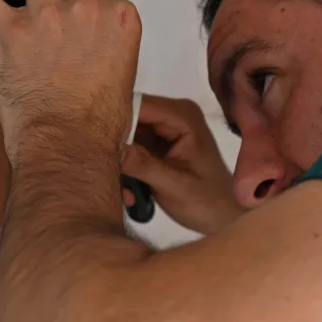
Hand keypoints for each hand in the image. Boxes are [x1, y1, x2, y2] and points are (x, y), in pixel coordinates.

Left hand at [0, 0, 141, 164]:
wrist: (67, 145)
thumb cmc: (97, 128)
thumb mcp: (122, 84)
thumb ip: (109, 57)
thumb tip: (95, 63)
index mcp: (121, 20)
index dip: (93, 13)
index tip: (86, 28)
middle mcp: (86, 9)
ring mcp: (46, 15)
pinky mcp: (11, 29)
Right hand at [122, 95, 242, 234]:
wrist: (224, 217)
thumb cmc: (209, 203)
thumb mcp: (175, 186)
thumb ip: (143, 165)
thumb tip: (111, 146)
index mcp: (182, 116)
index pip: (137, 104)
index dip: (114, 120)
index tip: (96, 145)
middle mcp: (172, 114)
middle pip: (127, 118)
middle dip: (115, 146)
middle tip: (111, 176)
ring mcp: (164, 128)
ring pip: (124, 135)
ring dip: (119, 162)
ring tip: (126, 192)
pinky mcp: (156, 143)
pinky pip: (129, 147)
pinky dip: (125, 168)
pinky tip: (131, 193)